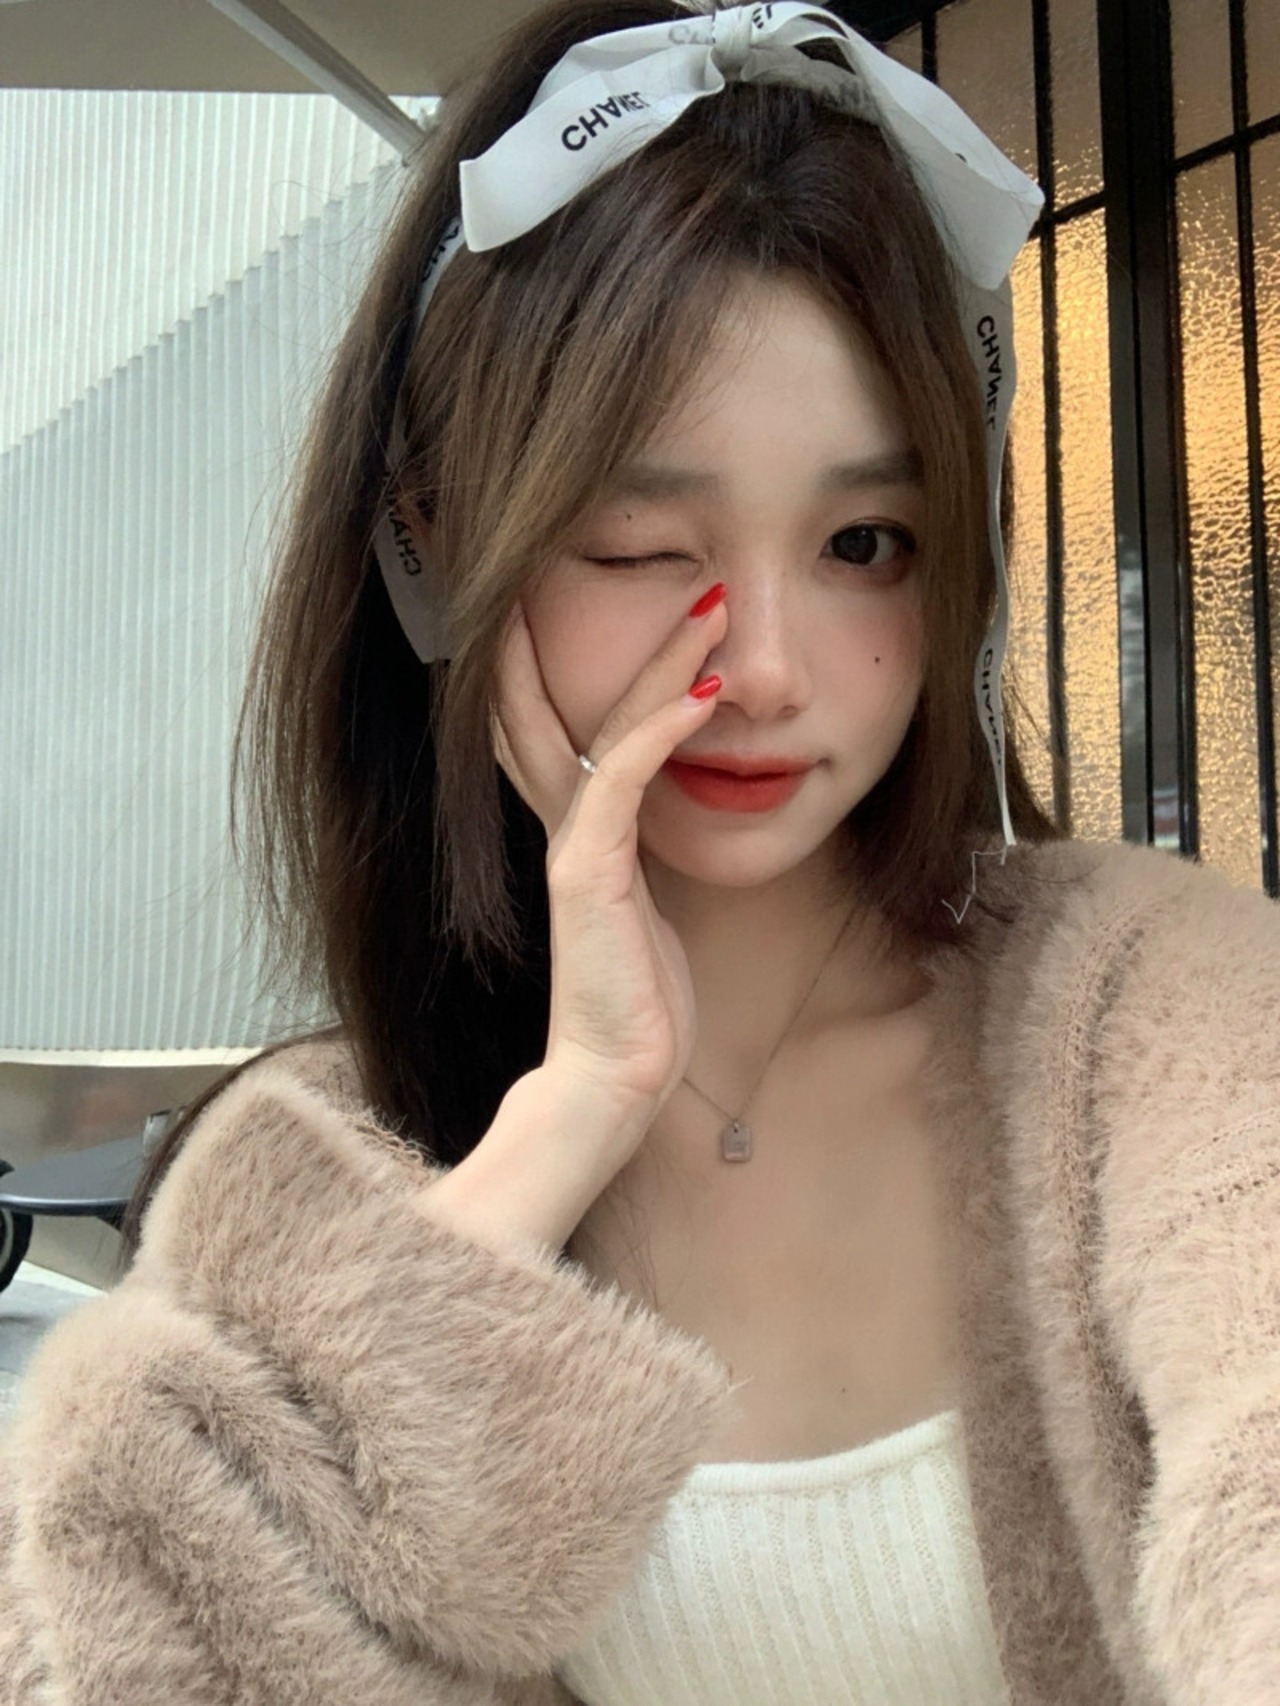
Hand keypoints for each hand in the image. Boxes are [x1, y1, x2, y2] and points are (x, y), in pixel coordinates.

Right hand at [493, 587, 727, 1134]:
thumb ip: (645, 849)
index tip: (571, 596)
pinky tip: (702, 691)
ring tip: (709, 606)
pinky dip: (662, 729)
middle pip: (558, 704)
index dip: (552, 660)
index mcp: (578, 833)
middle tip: (621, 565)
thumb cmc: (638, 999)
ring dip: (662, 662)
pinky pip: (622, 779)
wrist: (614, 1076)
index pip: (553, 726)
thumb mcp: (649, 906)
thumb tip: (677, 808)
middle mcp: (566, 827)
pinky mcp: (587, 872)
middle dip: (576, 629)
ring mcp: (573, 846)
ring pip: (605, 728)